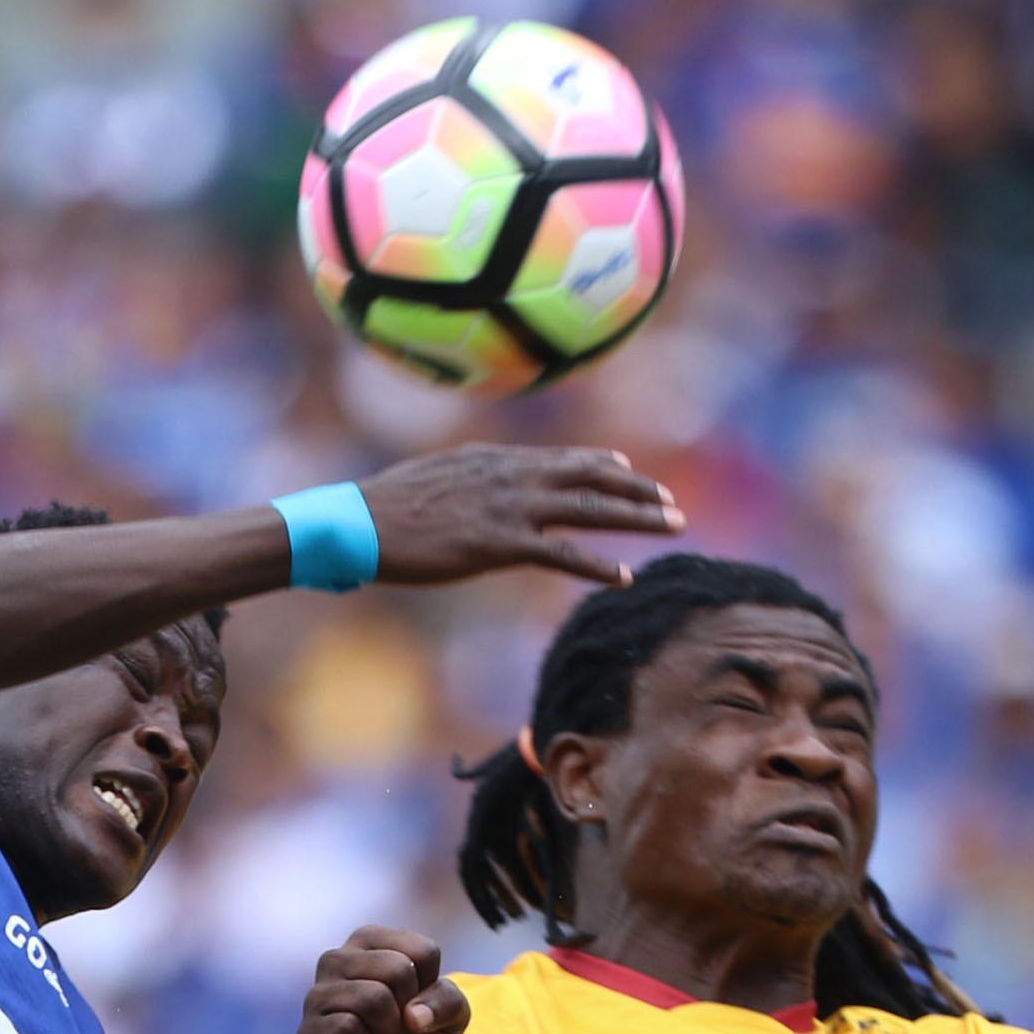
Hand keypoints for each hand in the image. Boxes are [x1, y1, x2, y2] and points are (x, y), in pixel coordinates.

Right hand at [295, 927, 469, 1033]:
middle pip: (398, 968)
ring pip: (373, 997)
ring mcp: (316, 995)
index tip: (414, 1006)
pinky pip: (348, 1028)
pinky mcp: (308, 1032)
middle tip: (394, 1029)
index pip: (423, 950)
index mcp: (370, 942)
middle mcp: (337, 959)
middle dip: (408, 1010)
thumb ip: (447, 1000)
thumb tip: (412, 1016)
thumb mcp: (449, 1019)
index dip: (430, 989)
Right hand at [357, 444, 681, 587]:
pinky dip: (595, 565)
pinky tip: (624, 576)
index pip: (566, 458)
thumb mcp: (440, 476)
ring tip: (673, 527)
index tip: (632, 470)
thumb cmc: (389, 506)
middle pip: (591, 478)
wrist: (360, 522)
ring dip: (637, 518)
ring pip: (588, 509)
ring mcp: (509, 508)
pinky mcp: (499, 544)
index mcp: (498, 460)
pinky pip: (560, 554)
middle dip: (638, 490)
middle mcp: (512, 476)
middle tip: (673, 503)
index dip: (605, 464)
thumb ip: (474, 477)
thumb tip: (486, 481)